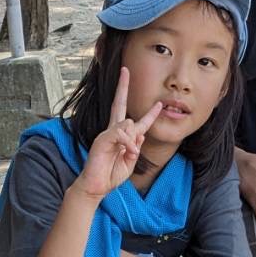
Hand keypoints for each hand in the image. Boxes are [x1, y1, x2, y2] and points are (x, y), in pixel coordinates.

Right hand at [77, 69, 161, 200]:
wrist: (96, 186)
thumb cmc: (111, 175)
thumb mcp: (130, 162)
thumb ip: (135, 148)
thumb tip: (139, 135)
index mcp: (121, 137)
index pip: (136, 121)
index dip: (149, 114)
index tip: (159, 104)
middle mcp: (113, 131)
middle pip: (119, 104)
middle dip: (122, 86)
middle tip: (125, 71)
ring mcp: (106, 133)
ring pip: (127, 123)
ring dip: (132, 140)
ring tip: (128, 154)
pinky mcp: (102, 138)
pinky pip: (120, 133)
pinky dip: (127, 143)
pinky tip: (126, 152)